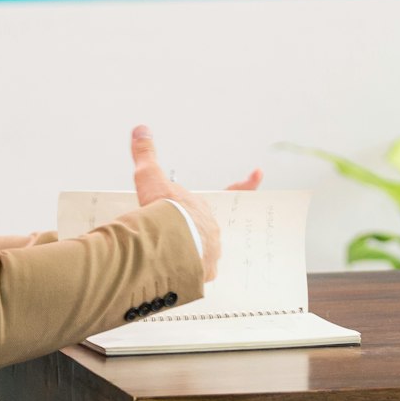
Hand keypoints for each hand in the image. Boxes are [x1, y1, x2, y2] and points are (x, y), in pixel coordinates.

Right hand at [129, 126, 262, 280]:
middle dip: (188, 226)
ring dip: (188, 250)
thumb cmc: (162, 211)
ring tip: (168, 253)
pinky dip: (187, 271)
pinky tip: (173, 271)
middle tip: (169, 229)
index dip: (246, 183)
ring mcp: (211, 251)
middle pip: (202, 224)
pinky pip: (198, 271)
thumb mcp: (149, 178)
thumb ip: (145, 154)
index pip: (233, 190)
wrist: (166, 244)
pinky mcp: (204, 272)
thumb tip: (140, 129)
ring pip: (202, 249)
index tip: (259, 172)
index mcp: (203, 206)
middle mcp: (212, 228)